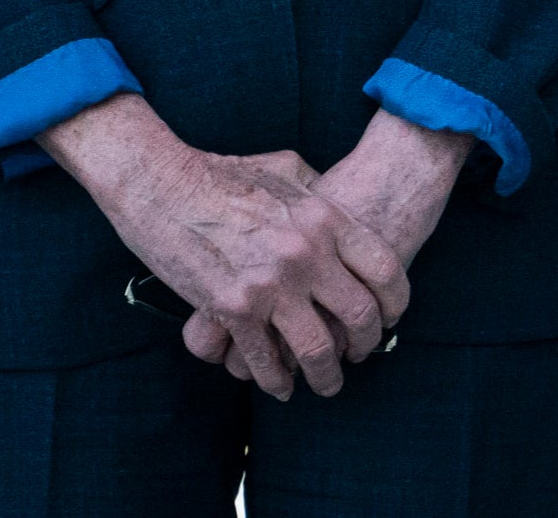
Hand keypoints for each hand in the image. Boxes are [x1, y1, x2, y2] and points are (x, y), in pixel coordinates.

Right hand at [196, 111, 463, 387]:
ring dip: (326, 375)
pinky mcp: (232, 308)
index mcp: (327, 218)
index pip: (384, 268)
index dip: (395, 300)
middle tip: (363, 354)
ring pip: (316, 347)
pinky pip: (264, 358)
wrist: (163, 183)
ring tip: (328, 384)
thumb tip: (341, 210)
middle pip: (358, 313)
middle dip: (367, 342)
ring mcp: (271, 283)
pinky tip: (282, 387)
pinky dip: (276, 380)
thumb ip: (319, 194)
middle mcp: (307, 253)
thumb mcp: (289, 169)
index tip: (391, 316)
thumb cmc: (225, 172)